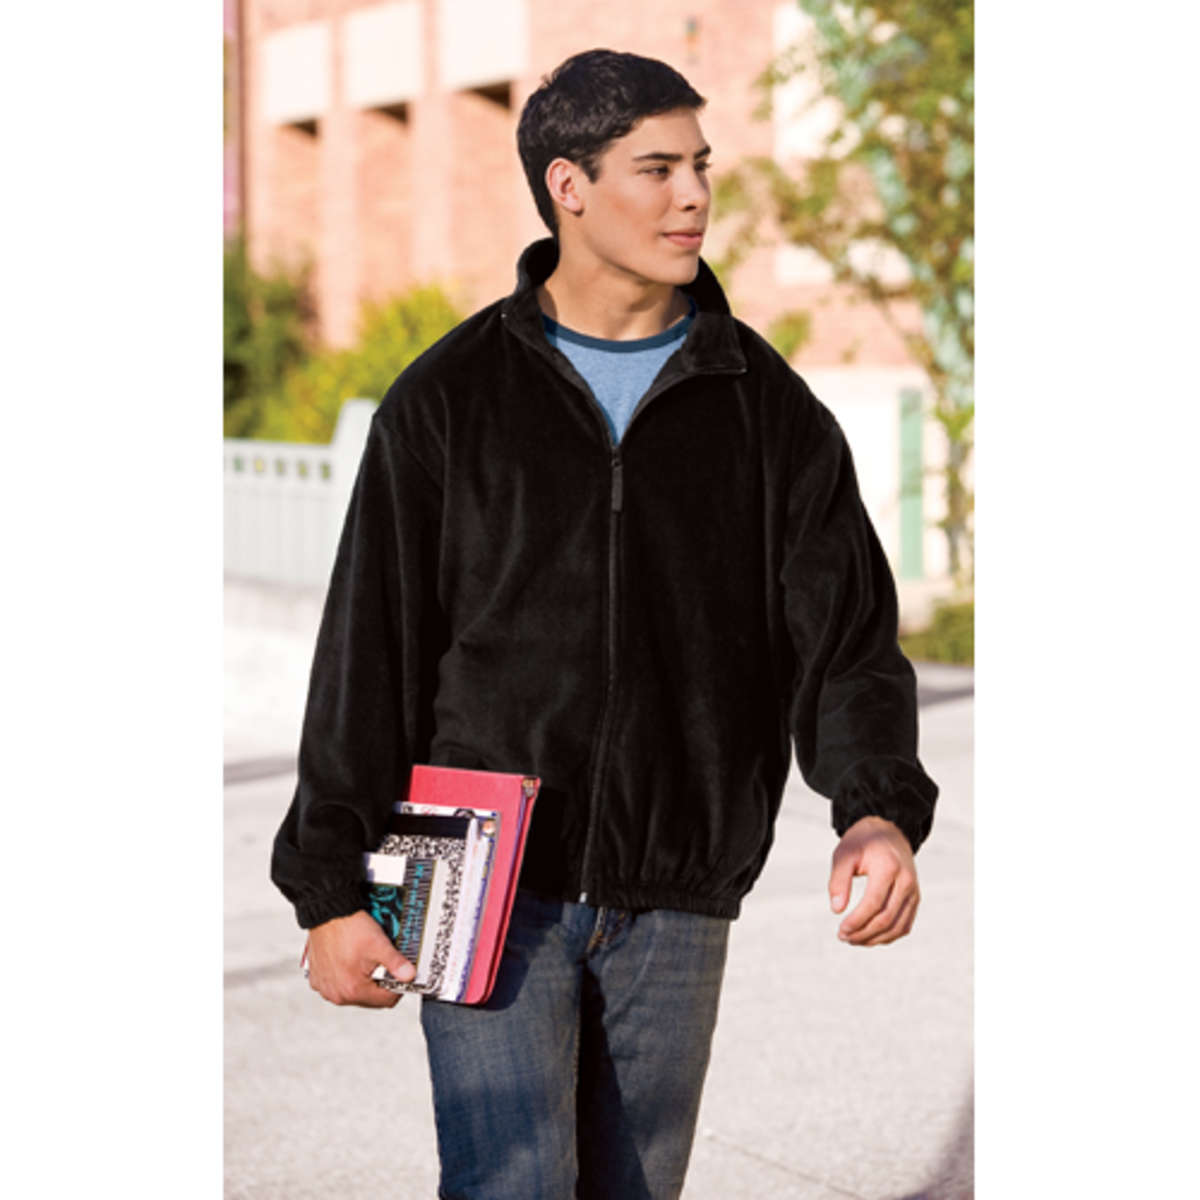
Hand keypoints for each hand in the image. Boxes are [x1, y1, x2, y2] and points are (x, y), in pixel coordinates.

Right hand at [306, 910, 415, 1007]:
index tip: (401, 976)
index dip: (398, 988)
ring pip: (353, 993)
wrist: (327, 913)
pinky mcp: (317, 980)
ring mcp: (325, 988)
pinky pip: (337, 985)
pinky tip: (350, 961)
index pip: (386, 1001)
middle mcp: (336, 994)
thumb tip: (409, 976)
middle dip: (379, 984)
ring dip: (363, 982)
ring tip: (367, 962)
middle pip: (369, 999)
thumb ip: (397, 964)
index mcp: (353, 990)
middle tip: (384, 965)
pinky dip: (346, 977)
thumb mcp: (379, 945)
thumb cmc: (349, 928)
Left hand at [828, 816, 920, 946]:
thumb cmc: (862, 842)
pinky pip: (904, 925)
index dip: (856, 921)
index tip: (840, 930)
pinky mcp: (915, 898)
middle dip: (863, 933)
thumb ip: (838, 881)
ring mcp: (914, 891)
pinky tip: (869, 937)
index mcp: (889, 867)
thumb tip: (836, 910)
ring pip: (897, 927)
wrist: (888, 831)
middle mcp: (906, 881)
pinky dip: (888, 936)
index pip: (874, 903)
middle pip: (886, 918)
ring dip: (875, 939)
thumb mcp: (844, 854)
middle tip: (843, 937)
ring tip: (853, 940)